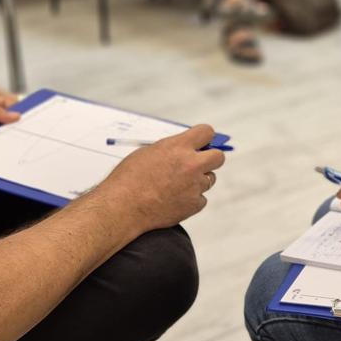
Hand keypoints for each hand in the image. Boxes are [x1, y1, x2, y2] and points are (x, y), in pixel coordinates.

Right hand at [97, 124, 224, 231]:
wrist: (122, 207)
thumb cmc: (129, 178)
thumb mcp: (149, 152)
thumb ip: (171, 149)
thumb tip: (186, 147)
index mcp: (178, 146)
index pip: (206, 132)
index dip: (204, 137)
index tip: (201, 142)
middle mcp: (191, 164)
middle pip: (218, 157)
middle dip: (211, 158)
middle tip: (199, 163)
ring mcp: (195, 185)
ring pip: (209, 179)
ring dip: (198, 180)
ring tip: (175, 185)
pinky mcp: (194, 204)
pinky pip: (201, 198)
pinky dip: (191, 199)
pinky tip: (173, 200)